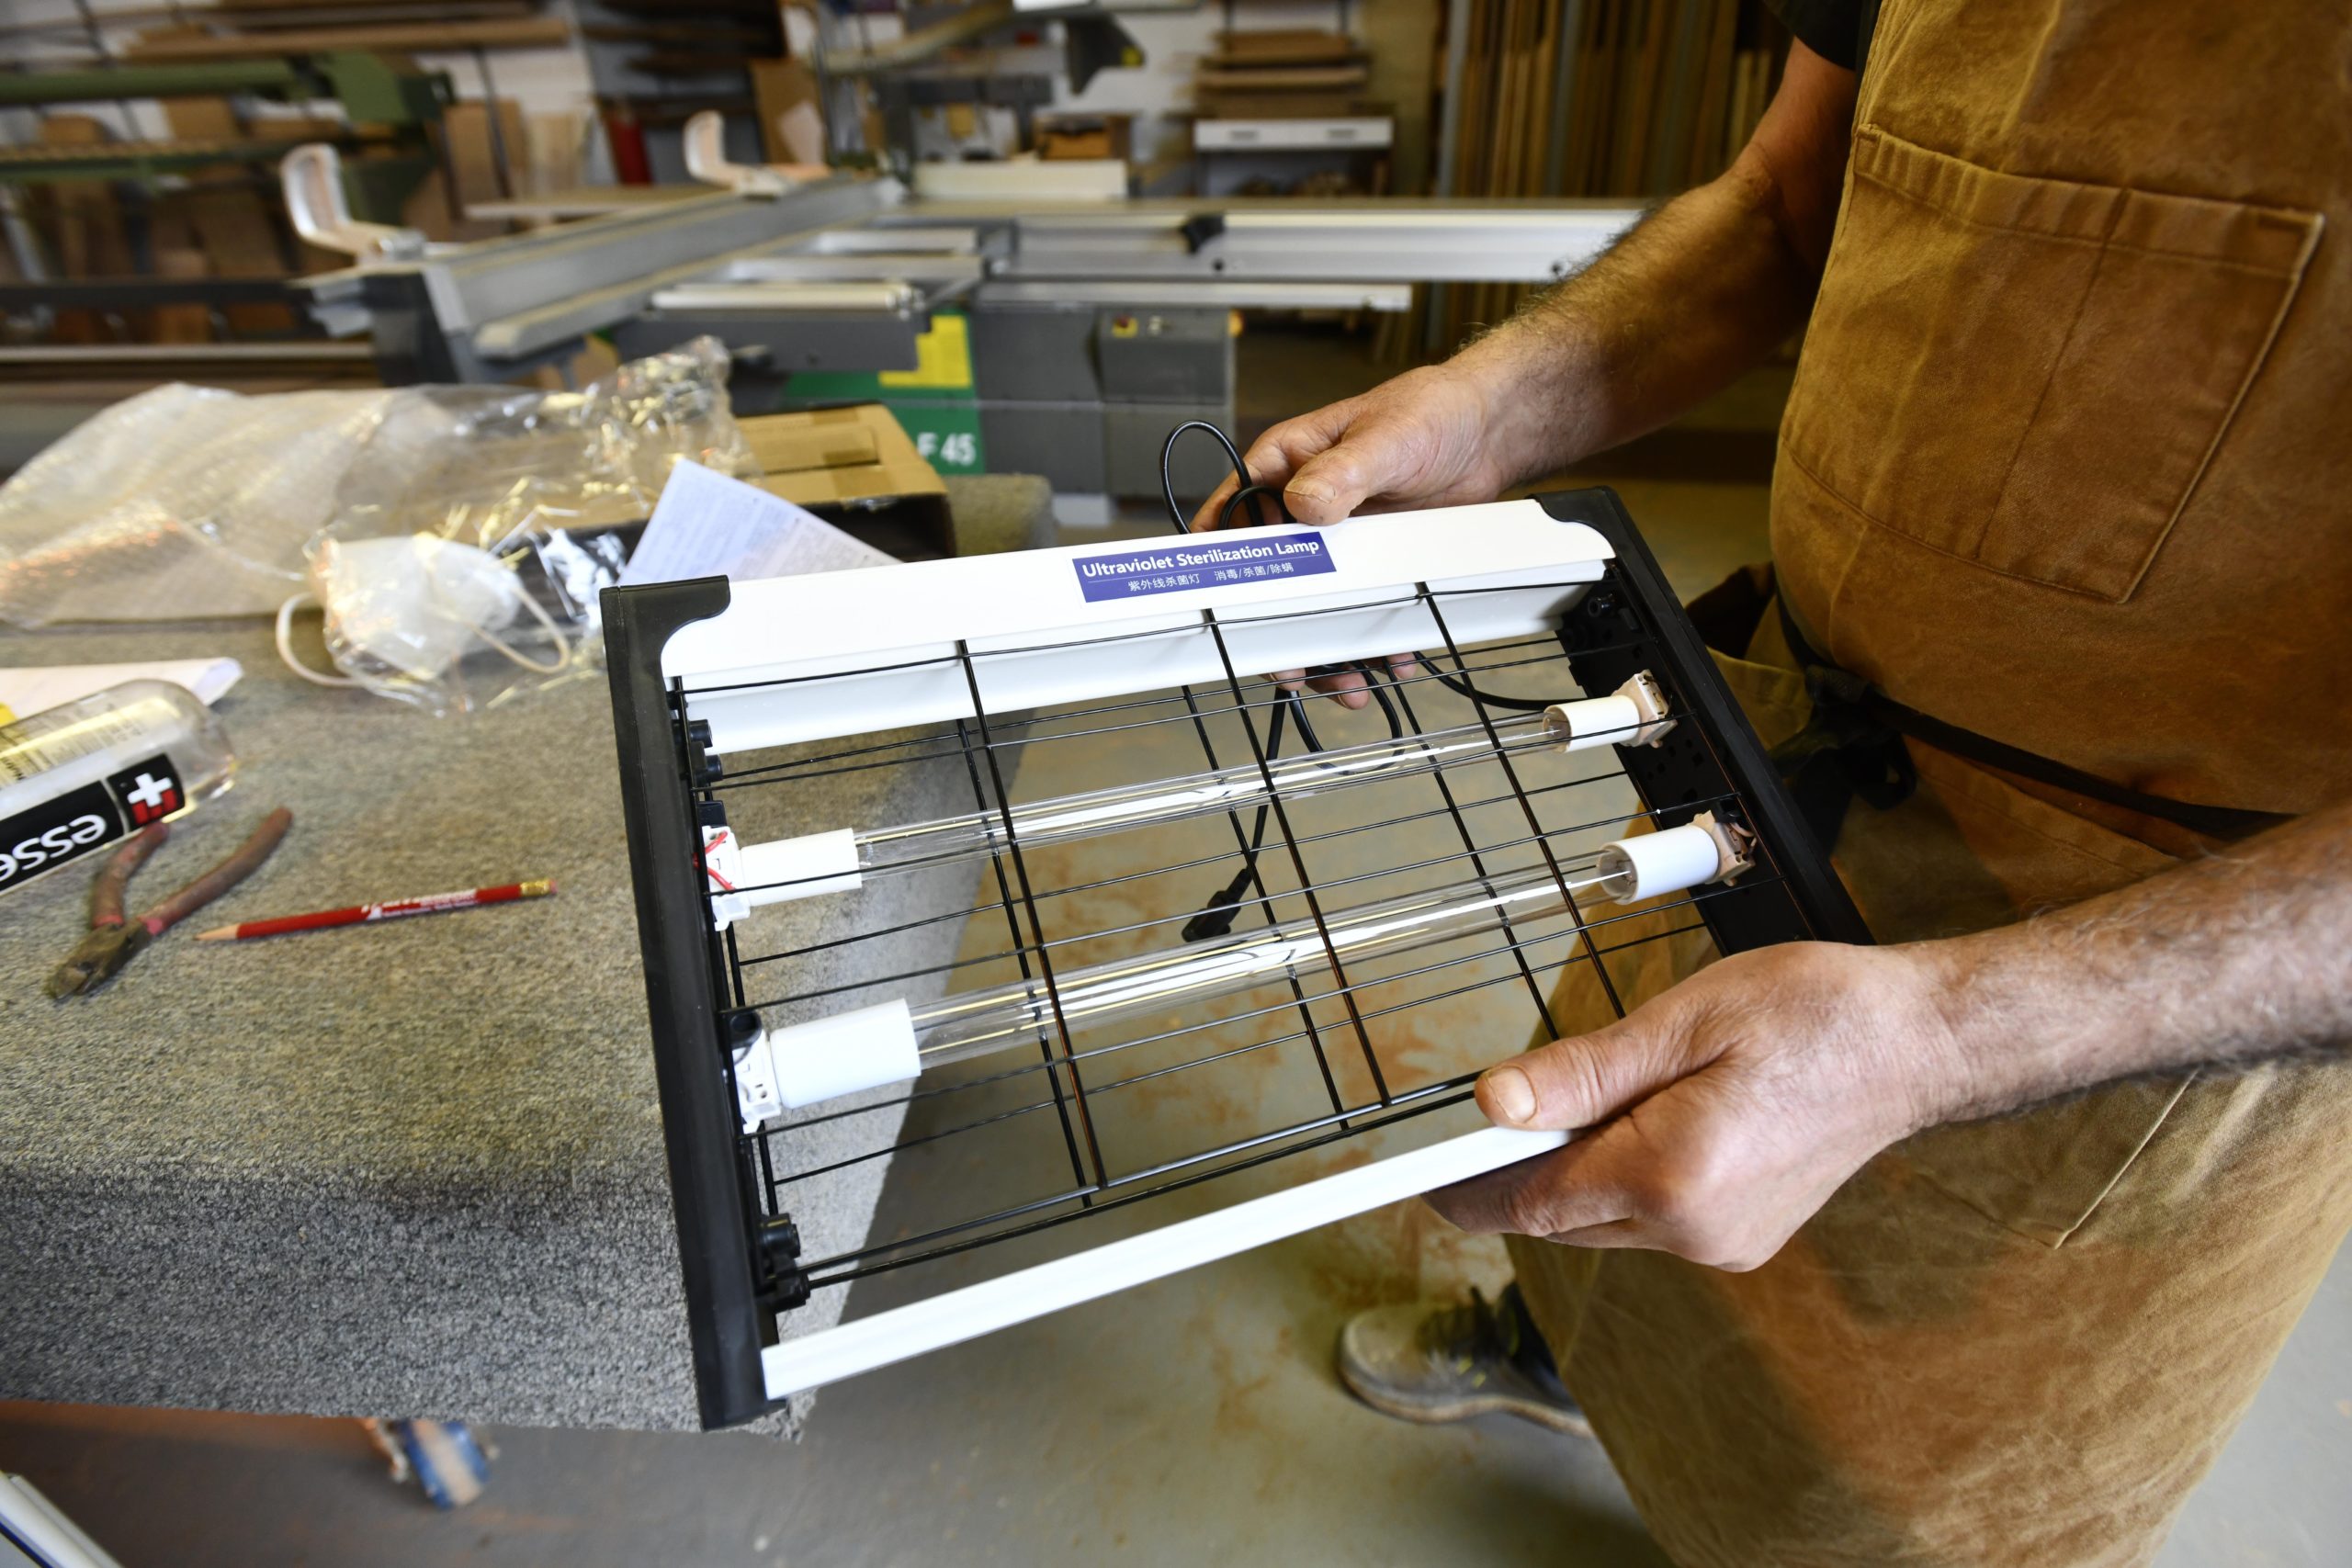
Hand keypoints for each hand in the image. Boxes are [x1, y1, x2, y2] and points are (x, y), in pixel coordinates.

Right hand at [1190, 365, 1513, 708]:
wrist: (1487, 435)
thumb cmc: (1430, 413)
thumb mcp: (1384, 439)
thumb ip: (1341, 472)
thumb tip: (1304, 503)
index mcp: (1285, 465)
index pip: (1232, 515)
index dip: (1222, 562)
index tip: (1227, 604)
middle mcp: (1301, 508)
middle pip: (1270, 579)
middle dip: (1279, 628)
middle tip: (1291, 666)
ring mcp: (1337, 542)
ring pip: (1313, 606)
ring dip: (1326, 650)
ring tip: (1348, 682)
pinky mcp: (1371, 565)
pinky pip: (1359, 612)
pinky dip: (1372, 644)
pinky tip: (1391, 660)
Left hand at [1426, 942, 1955, 1270]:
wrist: (1919, 1044)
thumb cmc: (1813, 1014)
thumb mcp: (1684, 1022)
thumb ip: (1582, 1074)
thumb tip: (1494, 1106)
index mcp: (1673, 1178)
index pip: (1529, 1202)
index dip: (1464, 1184)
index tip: (1415, 1171)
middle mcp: (1695, 1232)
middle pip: (1559, 1216)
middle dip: (1524, 1165)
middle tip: (1507, 1100)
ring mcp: (1722, 1245)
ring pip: (1601, 1220)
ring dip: (1580, 1168)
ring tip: (1617, 1090)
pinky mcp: (1740, 1240)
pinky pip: (1647, 1220)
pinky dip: (1626, 1176)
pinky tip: (1654, 1119)